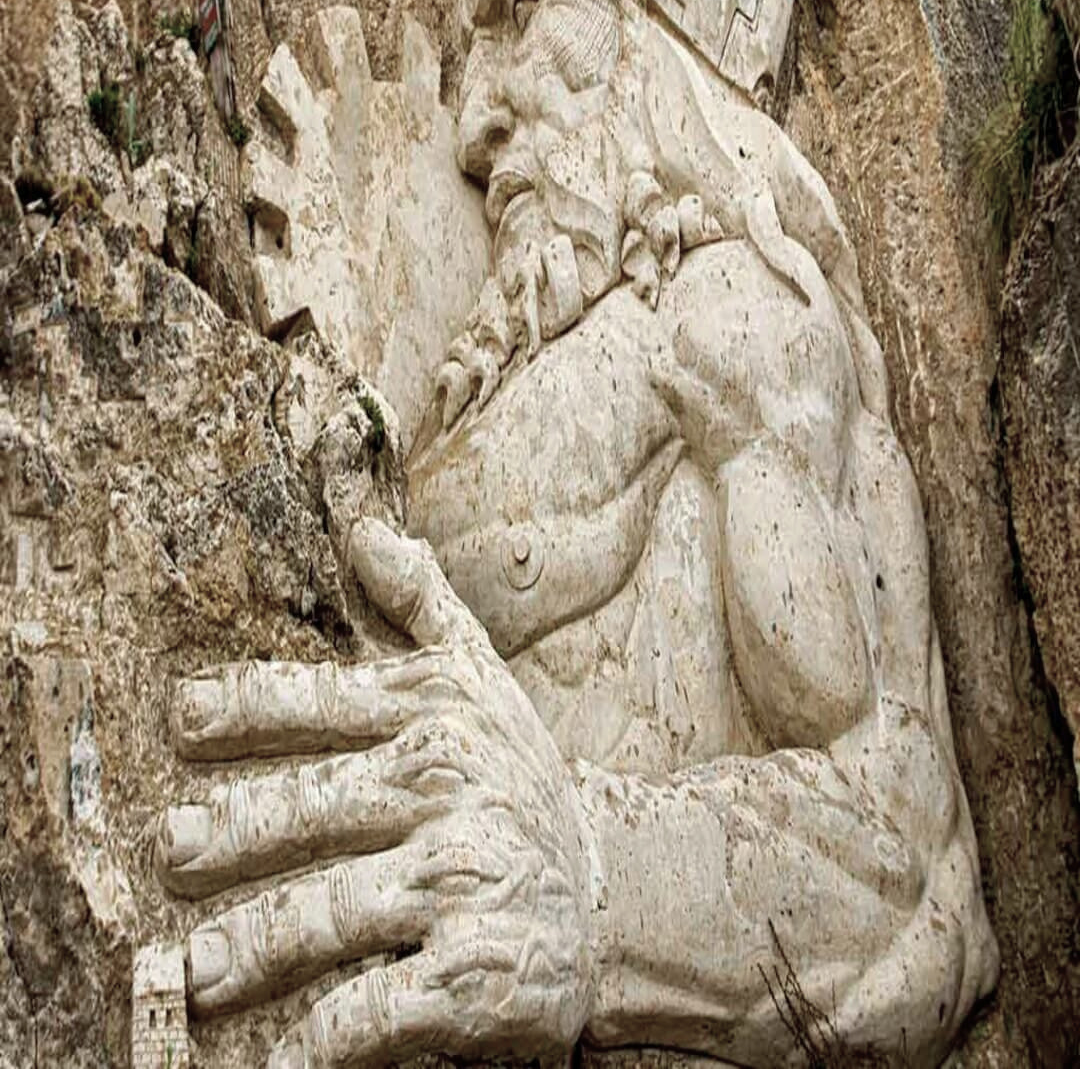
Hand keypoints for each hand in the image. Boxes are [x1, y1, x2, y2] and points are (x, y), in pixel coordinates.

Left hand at [156, 520, 595, 1066]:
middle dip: (236, 830)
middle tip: (171, 847)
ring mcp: (462, 883)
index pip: (325, 703)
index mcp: (436, 719)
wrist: (614, 890)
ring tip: (195, 970)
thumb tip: (365, 528)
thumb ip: (421, 602)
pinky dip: (322, 1045)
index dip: (248, 706)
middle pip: (317, 808)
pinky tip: (276, 1062)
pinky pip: (379, 1012)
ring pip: (335, 912)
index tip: (181, 718)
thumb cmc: (520, 778)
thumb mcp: (481, 678)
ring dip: (255, 944)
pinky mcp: (475, 976)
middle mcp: (448, 792)